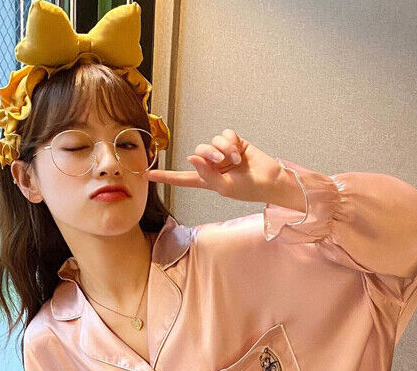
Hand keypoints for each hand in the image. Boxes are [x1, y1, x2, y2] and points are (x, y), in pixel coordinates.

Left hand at [143, 129, 286, 204]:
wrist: (269, 180)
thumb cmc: (248, 189)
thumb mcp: (224, 188)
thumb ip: (206, 174)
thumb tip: (191, 157)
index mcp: (206, 180)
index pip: (181, 178)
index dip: (165, 176)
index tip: (147, 175)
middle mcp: (212, 165)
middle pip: (198, 152)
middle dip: (208, 154)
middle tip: (221, 161)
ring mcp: (222, 153)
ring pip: (211, 141)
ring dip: (222, 149)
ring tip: (235, 160)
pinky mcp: (234, 142)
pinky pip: (224, 135)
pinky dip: (230, 143)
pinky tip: (239, 152)